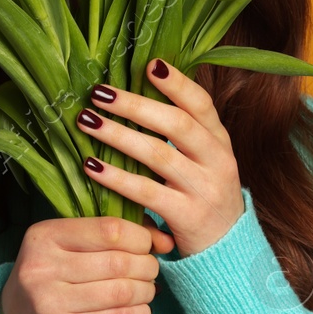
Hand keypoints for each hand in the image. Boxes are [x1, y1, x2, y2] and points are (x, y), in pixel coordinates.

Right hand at [0, 216, 173, 313]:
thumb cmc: (51, 278)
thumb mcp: (67, 246)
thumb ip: (111, 235)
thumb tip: (164, 239)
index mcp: (44, 235)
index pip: (110, 229)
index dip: (140, 238)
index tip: (148, 246)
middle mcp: (42, 266)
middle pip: (119, 262)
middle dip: (146, 266)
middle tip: (150, 271)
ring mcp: (49, 301)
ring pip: (121, 291)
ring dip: (145, 291)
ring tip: (146, 290)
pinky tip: (140, 311)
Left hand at [77, 59, 245, 255]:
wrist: (226, 249)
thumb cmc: (202, 194)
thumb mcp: (204, 160)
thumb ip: (181, 131)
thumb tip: (138, 90)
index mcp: (219, 140)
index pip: (201, 104)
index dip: (177, 83)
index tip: (149, 64)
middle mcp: (217, 160)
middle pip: (176, 124)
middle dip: (135, 105)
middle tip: (99, 93)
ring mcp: (204, 189)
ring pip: (158, 155)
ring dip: (118, 135)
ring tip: (86, 121)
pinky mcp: (188, 216)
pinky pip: (146, 193)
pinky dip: (115, 177)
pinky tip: (91, 165)